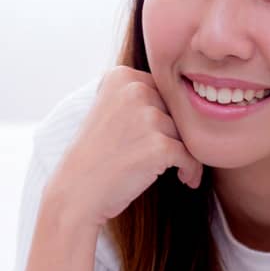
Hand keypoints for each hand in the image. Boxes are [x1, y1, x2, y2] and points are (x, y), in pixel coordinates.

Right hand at [50, 66, 203, 225]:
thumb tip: (190, 93)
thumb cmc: (99, 154)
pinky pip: (192, 156)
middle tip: (162, 155)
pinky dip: (192, 170)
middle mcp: (135, 90)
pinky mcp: (159, 145)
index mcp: (122, 76)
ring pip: (187, 133)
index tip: (157, 136)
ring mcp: (148, 117)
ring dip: (184, 153)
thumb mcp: (113, 110)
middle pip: (179, 110)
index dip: (166, 116)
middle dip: (176, 134)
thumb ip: (144, 96)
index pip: (165, 91)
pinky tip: (185, 179)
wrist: (77, 193)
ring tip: (170, 168)